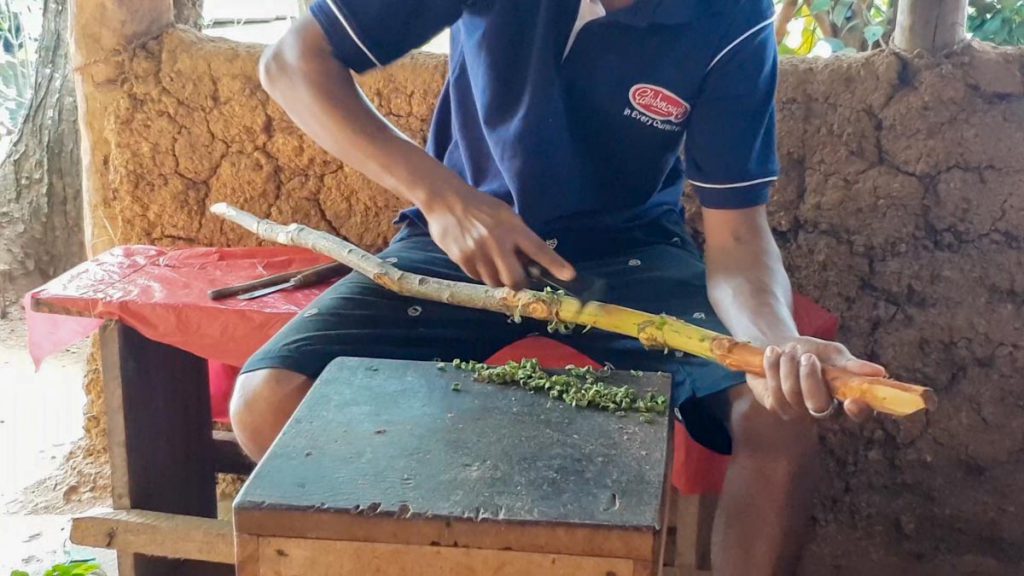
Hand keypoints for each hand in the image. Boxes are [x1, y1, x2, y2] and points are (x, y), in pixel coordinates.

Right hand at [422, 186, 575, 288]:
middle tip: (516, 276)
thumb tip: (530, 263)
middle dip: (518, 283)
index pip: (538, 249)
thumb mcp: (505, 215)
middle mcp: (497, 242)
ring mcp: (478, 252)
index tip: (569, 275)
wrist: (446, 200)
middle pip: (515, 279)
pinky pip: (478, 277)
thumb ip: (518, 237)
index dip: (555, 264)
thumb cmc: (481, 207)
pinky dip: (481, 272)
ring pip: (496, 282)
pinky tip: (476, 256)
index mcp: (512, 228)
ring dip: (497, 277)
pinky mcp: (462, 259)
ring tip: (491, 259)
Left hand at [747, 336, 886, 421]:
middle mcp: (820, 410)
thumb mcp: (832, 353)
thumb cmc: (810, 352)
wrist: (778, 345)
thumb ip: (850, 364)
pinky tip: (773, 353)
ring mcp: (796, 411)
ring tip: (789, 349)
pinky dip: (773, 366)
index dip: (859, 412)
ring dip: (789, 365)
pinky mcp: (774, 405)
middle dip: (811, 378)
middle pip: (818, 406)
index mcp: (843, 397)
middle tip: (808, 357)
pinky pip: (773, 390)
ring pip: (792, 395)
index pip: (859, 414)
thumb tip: (879, 372)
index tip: (853, 401)